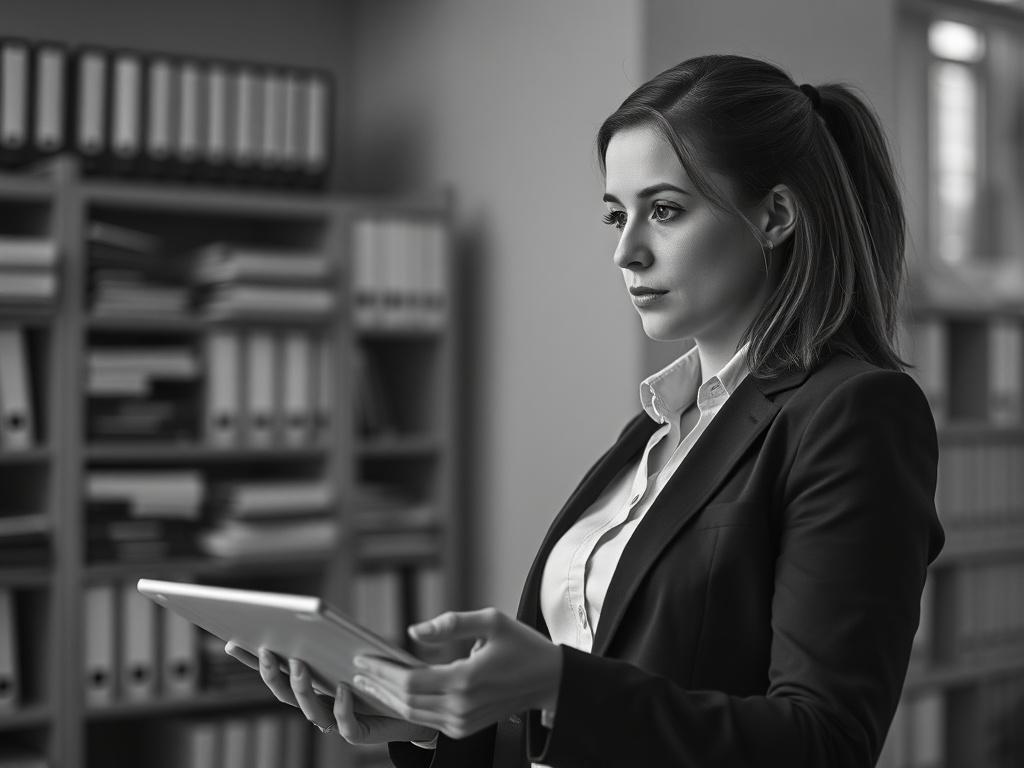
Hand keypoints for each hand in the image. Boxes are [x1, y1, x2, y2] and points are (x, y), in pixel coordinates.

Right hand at [223, 641, 437, 745]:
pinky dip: (340, 707)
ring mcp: (334, 720)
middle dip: (271, 672)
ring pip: (310, 710)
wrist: (416, 705)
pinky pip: (344, 724)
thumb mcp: (354, 649)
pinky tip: (342, 689)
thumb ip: (333, 638)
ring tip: (300, 663)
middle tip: (267, 649)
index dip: (252, 660)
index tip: (233, 641)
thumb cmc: (383, 673)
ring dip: (301, 687)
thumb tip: (310, 611)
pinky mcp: (358, 732)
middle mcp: (318, 703)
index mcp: (313, 683)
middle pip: (284, 692)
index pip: (276, 671)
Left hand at [351, 607, 561, 739]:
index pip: (409, 681)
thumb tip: (412, 631)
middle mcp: (462, 707)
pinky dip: (406, 707)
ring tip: (368, 681)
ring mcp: (463, 723)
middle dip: (377, 685)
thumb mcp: (491, 620)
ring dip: (388, 698)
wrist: (549, 681)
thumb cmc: (521, 645)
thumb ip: (450, 623)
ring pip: (413, 715)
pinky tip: (393, 693)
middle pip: (405, 701)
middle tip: (356, 670)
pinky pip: (427, 721)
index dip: (382, 671)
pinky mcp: (465, 729)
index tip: (360, 658)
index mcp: (466, 679)